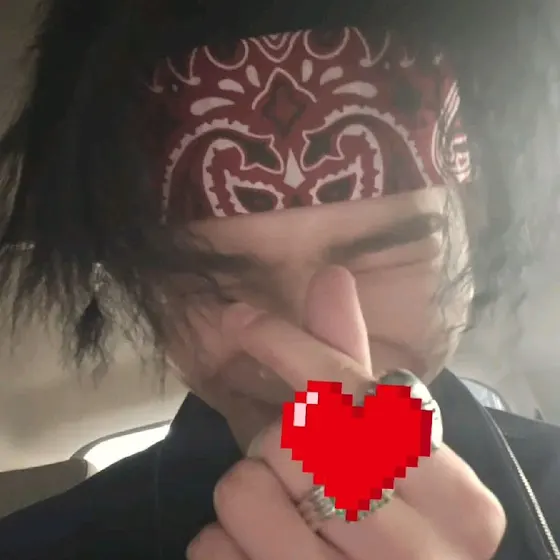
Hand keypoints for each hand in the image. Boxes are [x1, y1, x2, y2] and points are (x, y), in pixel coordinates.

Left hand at [187, 266, 505, 559]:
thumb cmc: (393, 520)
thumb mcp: (387, 447)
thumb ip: (353, 366)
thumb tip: (332, 275)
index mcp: (460, 500)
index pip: (354, 394)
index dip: (287, 345)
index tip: (239, 318)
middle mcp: (421, 555)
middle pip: (292, 441)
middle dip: (277, 443)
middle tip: (302, 470)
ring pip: (245, 491)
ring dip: (245, 490)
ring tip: (282, 512)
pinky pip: (212, 550)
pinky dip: (219, 541)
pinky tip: (257, 552)